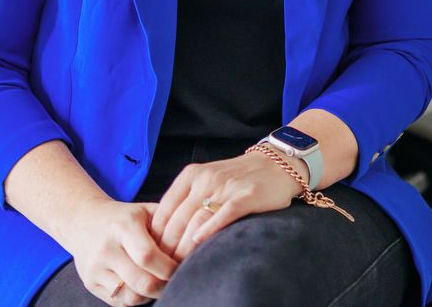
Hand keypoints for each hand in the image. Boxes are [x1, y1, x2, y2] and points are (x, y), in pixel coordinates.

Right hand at [62, 198, 177, 305]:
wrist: (83, 220)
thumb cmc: (124, 217)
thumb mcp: (146, 211)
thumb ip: (169, 224)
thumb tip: (195, 243)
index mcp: (123, 227)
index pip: (147, 256)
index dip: (169, 268)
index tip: (182, 266)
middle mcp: (106, 249)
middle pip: (141, 281)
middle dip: (164, 286)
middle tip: (176, 280)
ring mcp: (95, 268)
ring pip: (130, 297)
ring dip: (150, 295)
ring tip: (158, 282)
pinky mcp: (90, 283)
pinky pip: (119, 302)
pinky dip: (136, 298)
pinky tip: (142, 286)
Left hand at [150, 151, 300, 259]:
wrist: (275, 165)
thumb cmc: (236, 179)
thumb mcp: (205, 180)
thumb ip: (185, 200)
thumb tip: (162, 233)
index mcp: (191, 175)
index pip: (164, 210)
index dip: (156, 236)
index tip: (155, 254)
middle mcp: (206, 178)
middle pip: (178, 219)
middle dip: (168, 247)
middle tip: (165, 266)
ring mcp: (226, 186)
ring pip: (197, 219)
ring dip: (185, 245)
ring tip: (180, 264)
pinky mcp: (247, 195)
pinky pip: (225, 214)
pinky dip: (210, 228)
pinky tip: (200, 242)